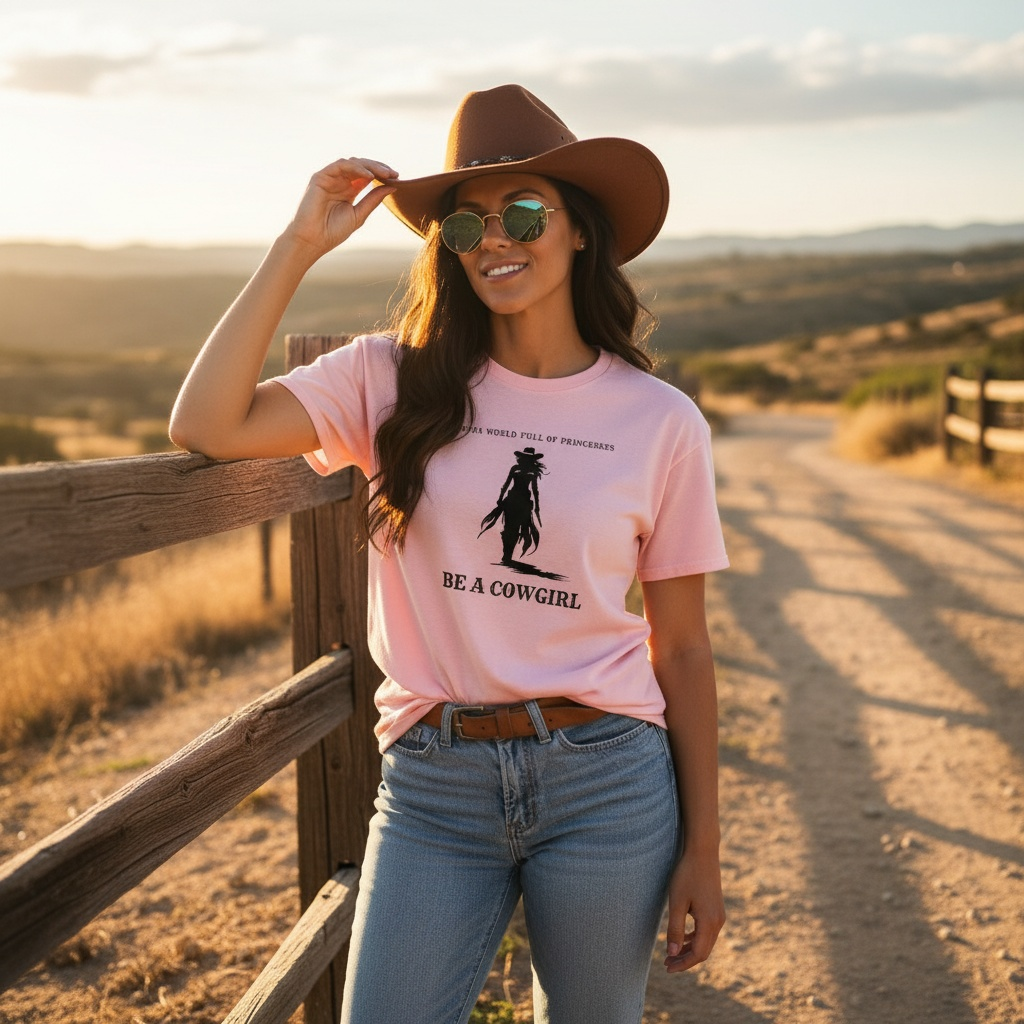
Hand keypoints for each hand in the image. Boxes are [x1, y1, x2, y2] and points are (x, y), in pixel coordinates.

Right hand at [284, 157, 398, 258]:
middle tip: (394, 173)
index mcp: (349, 190)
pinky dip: (356, 168)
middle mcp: (339, 181)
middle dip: (379, 168)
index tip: (398, 178)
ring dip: (370, 166)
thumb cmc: (332, 232)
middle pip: (362, 167)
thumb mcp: (359, 214)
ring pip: (353, 163)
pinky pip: (341, 165)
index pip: (367, 176)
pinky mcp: (320, 177)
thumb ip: (373, 200)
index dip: (382, 175)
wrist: (312, 241)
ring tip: (385, 173)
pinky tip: (369, 176)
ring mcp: (329, 178)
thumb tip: (392, 186)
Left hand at [663, 849, 724, 972]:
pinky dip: (694, 939)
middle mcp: (718, 922)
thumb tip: (673, 952)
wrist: (703, 852)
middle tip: (666, 963)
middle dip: (685, 959)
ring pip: (705, 942)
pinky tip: (682, 938)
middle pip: (703, 951)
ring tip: (671, 953)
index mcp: (710, 922)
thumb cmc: (687, 875)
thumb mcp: (677, 902)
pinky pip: (707, 932)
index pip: (698, 954)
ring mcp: (719, 915)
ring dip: (689, 950)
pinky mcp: (716, 909)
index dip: (683, 963)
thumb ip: (675, 929)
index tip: (667, 967)